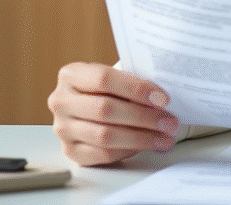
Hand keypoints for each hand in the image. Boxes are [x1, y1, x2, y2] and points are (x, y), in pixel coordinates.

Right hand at [48, 62, 178, 165]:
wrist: (87, 104)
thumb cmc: (107, 88)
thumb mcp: (114, 75)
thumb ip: (132, 81)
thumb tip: (162, 98)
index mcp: (71, 74)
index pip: (104, 79)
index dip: (136, 89)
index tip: (162, 98)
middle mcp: (61, 101)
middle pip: (105, 109)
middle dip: (143, 117)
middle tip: (169, 122)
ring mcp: (62, 128)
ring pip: (105, 135)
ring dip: (141, 138)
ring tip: (164, 138)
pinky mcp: (70, 150)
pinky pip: (102, 154)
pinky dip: (127, 150)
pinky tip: (145, 145)